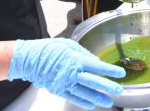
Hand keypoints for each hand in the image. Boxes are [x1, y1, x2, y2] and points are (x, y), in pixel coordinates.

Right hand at [8, 38, 123, 109]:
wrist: (29, 60)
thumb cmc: (48, 49)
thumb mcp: (68, 45)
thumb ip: (84, 53)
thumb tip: (96, 61)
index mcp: (75, 59)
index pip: (97, 66)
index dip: (110, 70)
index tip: (120, 74)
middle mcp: (71, 73)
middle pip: (93, 81)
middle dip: (107, 86)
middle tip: (119, 90)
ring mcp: (64, 83)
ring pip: (84, 93)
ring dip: (97, 98)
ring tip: (108, 102)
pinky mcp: (58, 90)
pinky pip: (73, 97)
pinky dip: (82, 102)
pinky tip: (91, 105)